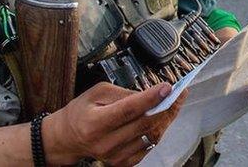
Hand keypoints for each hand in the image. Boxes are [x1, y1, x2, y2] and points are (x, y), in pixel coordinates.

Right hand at [44, 82, 185, 165]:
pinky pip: (148, 147)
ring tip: (173, 104)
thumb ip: (123, 93)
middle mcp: (105, 143)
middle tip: (179, 93)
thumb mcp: (97, 93)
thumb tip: (148, 95)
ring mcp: (114, 156)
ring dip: (165, 119)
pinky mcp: (121, 163)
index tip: (167, 88)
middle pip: (144, 124)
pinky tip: (160, 119)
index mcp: (95, 123)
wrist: (68, 138)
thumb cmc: (82, 111)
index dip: (150, 98)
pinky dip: (157, 131)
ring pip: (150, 136)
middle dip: (165, 106)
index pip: (128, 110)